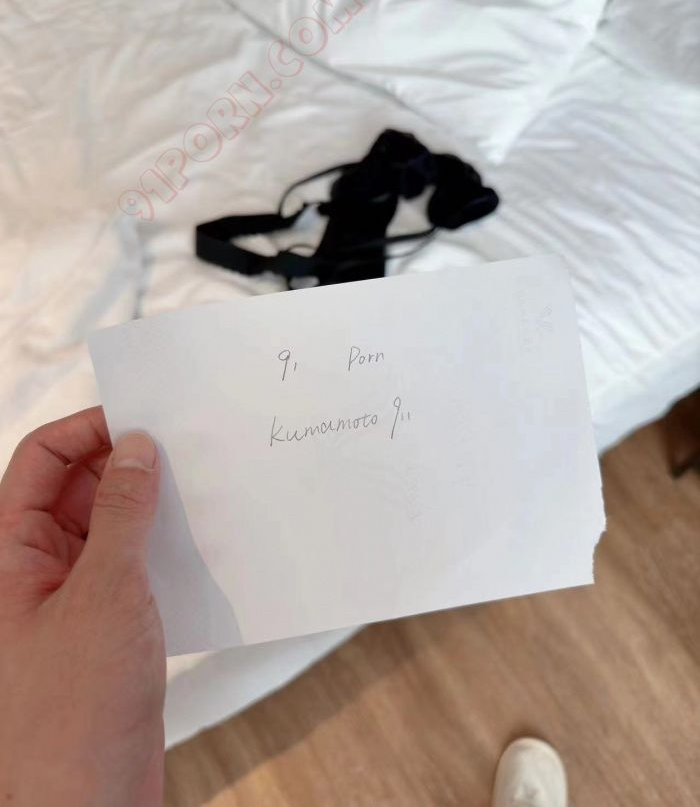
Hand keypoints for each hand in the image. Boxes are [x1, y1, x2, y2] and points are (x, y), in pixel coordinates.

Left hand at [0, 407, 164, 805]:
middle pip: (77, 485)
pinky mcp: (105, 621)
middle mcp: (36, 566)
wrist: (86, 804)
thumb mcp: (105, 593)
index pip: (42, 460)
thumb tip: (136, 447)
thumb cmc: (74, 710)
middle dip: (127, 464)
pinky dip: (161, 544)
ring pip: (110, 522)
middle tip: (184, 452)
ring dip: (150, 506)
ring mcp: (71, 594)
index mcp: (10, 552)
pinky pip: (131, 560)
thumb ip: (121, 512)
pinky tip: (200, 544)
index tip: (142, 419)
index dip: (87, 430)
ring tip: (199, 495)